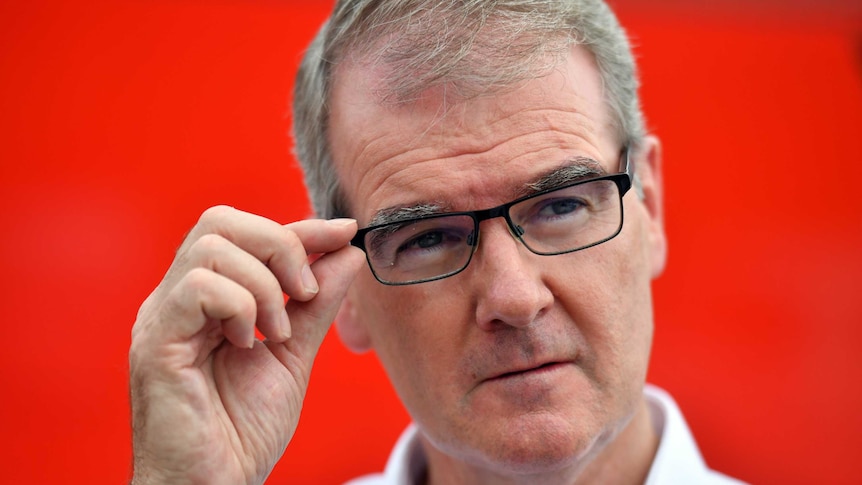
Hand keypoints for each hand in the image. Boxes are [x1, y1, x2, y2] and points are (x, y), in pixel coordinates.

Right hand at [129, 206, 364, 484]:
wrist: (214, 484)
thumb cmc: (243, 428)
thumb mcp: (294, 353)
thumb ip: (316, 303)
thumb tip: (347, 251)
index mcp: (207, 297)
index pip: (248, 233)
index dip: (300, 228)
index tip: (345, 232)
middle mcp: (178, 298)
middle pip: (221, 220)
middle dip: (281, 244)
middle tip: (305, 294)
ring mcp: (162, 316)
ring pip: (211, 246)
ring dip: (264, 284)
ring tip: (277, 332)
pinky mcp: (156, 342)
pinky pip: (197, 287)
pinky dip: (240, 306)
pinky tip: (248, 343)